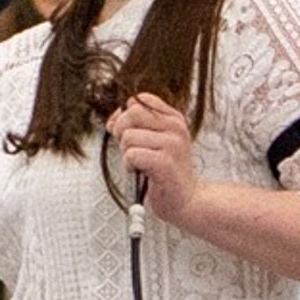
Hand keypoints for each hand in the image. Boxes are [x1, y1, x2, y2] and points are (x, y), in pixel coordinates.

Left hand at [107, 91, 201, 227]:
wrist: (187, 200)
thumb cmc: (166, 173)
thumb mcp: (153, 142)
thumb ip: (135, 127)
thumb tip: (112, 121)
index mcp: (174, 119)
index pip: (139, 99)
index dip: (125, 114)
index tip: (126, 132)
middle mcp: (176, 127)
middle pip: (132, 113)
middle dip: (122, 131)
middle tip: (130, 149)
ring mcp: (172, 144)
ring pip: (128, 136)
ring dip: (126, 153)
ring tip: (140, 164)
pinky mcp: (165, 162)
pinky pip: (131, 155)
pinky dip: (129, 165)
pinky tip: (140, 172)